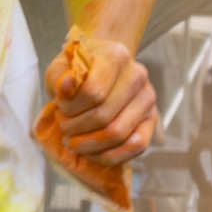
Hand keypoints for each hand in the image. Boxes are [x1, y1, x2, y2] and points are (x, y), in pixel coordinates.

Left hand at [35, 39, 157, 210]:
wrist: (100, 68)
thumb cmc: (79, 70)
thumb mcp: (61, 67)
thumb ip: (59, 76)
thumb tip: (65, 86)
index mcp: (116, 56)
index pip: (92, 92)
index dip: (70, 108)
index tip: (59, 108)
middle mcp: (138, 76)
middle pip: (104, 116)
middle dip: (76, 128)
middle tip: (64, 127)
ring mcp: (148, 99)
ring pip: (119, 134)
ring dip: (89, 144)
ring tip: (74, 141)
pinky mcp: (152, 121)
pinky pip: (136, 147)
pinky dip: (110, 155)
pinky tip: (92, 152)